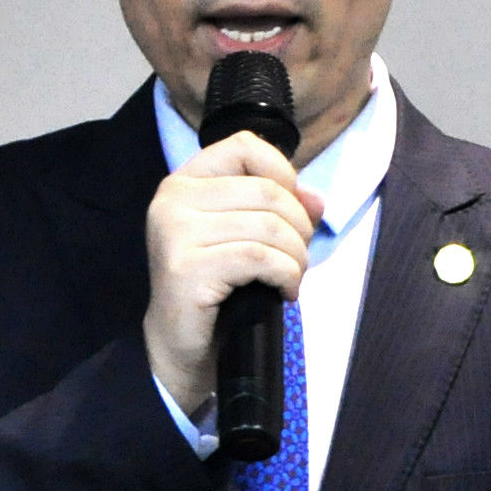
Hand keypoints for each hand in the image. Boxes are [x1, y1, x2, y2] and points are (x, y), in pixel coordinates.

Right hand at [142, 134, 313, 417]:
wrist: (181, 344)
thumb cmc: (216, 286)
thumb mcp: (246, 236)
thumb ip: (279, 208)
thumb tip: (316, 199)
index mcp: (184, 181)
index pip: (245, 146)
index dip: (282, 174)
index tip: (290, 212)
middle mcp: (173, 199)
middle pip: (267, 190)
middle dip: (298, 227)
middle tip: (296, 258)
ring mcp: (175, 232)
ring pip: (269, 226)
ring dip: (296, 257)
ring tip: (290, 278)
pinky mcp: (187, 268)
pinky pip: (259, 258)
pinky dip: (286, 275)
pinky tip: (283, 291)